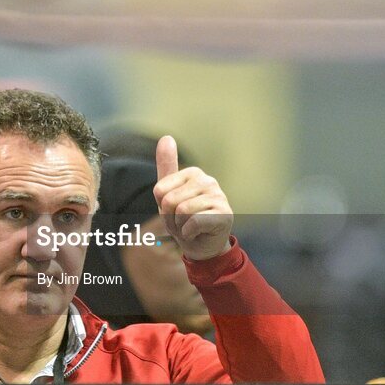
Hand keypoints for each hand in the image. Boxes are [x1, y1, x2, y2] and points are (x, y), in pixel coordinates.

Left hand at [153, 135, 232, 260]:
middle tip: (183, 223)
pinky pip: (193, 222)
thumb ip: (167, 166)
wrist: (203, 248)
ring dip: (180, 227)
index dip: (161, 207)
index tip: (174, 212)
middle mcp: (208, 180)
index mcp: (193, 173)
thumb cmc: (184, 220)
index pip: (160, 190)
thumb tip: (166, 137)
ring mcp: (219, 196)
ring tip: (190, 228)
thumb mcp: (168, 194)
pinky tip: (199, 233)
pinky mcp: (225, 214)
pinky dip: (190, 234)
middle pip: (169, 201)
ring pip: (182, 211)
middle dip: (171, 219)